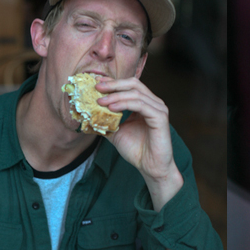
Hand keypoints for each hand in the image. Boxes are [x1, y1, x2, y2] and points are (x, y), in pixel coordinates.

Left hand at [96, 77, 182, 210]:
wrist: (150, 167)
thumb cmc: (137, 150)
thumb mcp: (116, 132)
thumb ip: (107, 121)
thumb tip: (88, 115)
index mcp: (145, 104)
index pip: (129, 86)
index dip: (113, 82)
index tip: (96, 84)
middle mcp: (154, 103)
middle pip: (134, 84)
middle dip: (114, 84)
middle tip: (97, 87)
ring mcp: (159, 109)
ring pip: (135, 94)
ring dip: (116, 95)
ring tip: (100, 101)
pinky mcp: (160, 117)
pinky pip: (140, 105)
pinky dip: (124, 104)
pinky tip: (112, 108)